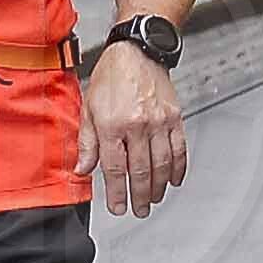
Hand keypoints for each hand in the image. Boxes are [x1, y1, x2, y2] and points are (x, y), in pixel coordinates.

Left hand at [75, 42, 188, 217]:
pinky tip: (173, 180)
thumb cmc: (111, 77)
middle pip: (140, 170)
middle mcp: (137, 125)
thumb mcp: (89, 108)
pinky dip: (178, 168)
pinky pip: (179, 149)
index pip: (114, 167)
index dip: (117, 192)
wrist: (137, 52)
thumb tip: (83, 169)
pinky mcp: (175, 117)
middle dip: (139, 195)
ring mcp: (159, 122)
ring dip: (158, 186)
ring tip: (153, 199)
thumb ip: (87, 142)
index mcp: (112, 124)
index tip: (118, 207)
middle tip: (139, 210)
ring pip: (162, 164)